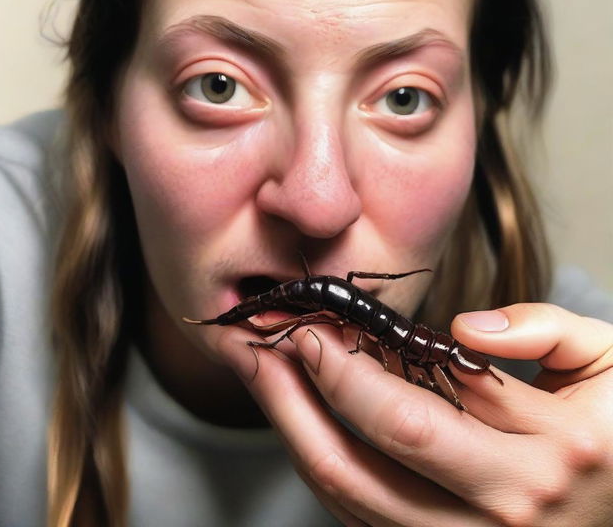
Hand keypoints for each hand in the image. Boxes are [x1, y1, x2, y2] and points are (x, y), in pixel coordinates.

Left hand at [218, 303, 612, 525]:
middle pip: (364, 464)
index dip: (343, 368)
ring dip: (294, 434)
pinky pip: (367, 519)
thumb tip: (463, 328)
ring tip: (263, 379)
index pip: (410, 413)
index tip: (308, 329)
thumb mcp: (606, 358)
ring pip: (354, 502)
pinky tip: (303, 422)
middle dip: (294, 401)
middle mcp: (504, 514)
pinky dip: (325, 468)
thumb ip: (541, 329)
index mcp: (548, 454)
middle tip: (257, 348)